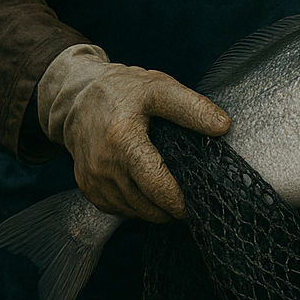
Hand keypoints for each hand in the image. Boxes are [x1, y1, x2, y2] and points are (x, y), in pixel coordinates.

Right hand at [37, 44, 230, 221]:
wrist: (75, 98)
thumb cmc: (123, 91)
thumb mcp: (159, 88)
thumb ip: (192, 108)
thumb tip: (223, 126)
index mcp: (122, 139)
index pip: (154, 183)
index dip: (177, 200)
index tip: (195, 204)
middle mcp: (103, 164)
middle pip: (145, 204)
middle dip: (169, 209)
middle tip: (190, 203)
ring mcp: (92, 179)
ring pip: (132, 211)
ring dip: (154, 210)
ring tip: (172, 196)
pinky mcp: (87, 188)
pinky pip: (118, 209)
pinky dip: (136, 206)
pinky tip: (148, 192)